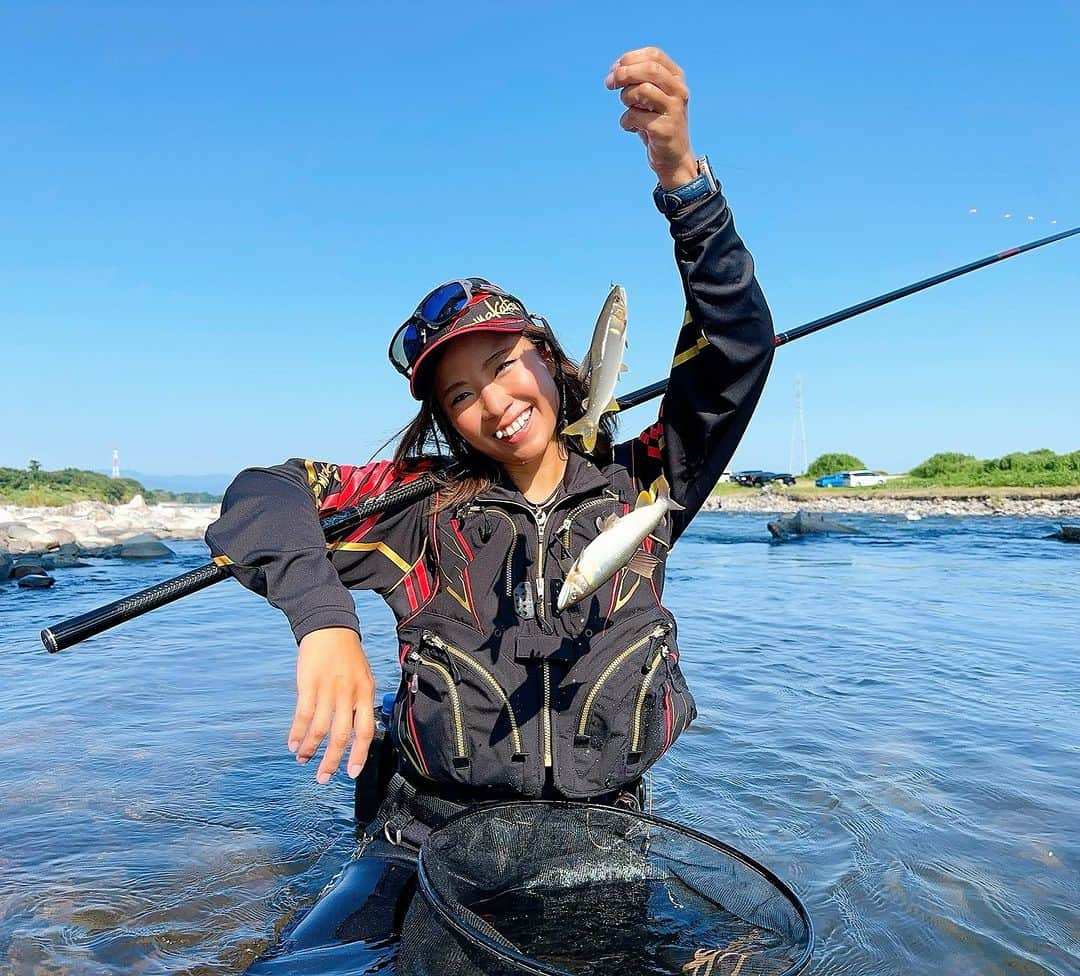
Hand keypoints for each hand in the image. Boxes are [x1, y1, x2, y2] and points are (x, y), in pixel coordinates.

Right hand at [289, 627, 374, 782]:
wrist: (331, 628)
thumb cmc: (348, 655)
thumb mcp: (363, 677)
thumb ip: (360, 702)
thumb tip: (357, 730)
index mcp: (365, 693)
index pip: (365, 731)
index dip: (359, 754)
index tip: (351, 773)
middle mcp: (348, 694)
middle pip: (341, 735)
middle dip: (332, 761)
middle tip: (323, 778)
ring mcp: (328, 689)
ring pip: (320, 729)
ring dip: (310, 749)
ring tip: (303, 760)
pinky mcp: (309, 684)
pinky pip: (303, 715)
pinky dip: (297, 732)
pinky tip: (293, 743)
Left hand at [605, 47, 696, 188]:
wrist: (673, 158)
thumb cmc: (657, 123)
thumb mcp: (650, 97)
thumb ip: (637, 81)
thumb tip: (614, 73)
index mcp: (676, 78)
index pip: (654, 55)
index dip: (630, 58)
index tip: (614, 70)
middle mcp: (679, 91)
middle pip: (649, 69)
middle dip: (624, 73)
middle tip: (609, 83)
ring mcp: (674, 110)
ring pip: (643, 90)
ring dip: (626, 98)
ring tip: (628, 108)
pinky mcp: (665, 130)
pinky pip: (636, 117)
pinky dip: (626, 122)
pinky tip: (631, 128)